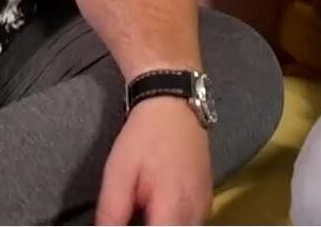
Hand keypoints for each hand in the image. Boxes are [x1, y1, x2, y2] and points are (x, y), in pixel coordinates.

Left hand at [95, 97, 213, 225]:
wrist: (174, 105)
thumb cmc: (145, 136)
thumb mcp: (118, 172)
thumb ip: (113, 211)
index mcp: (172, 207)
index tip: (128, 220)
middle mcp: (195, 212)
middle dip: (154, 224)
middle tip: (134, 211)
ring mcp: (204, 206)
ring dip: (163, 223)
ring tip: (146, 208)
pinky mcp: (207, 200)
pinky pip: (192, 222)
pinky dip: (175, 221)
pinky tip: (159, 208)